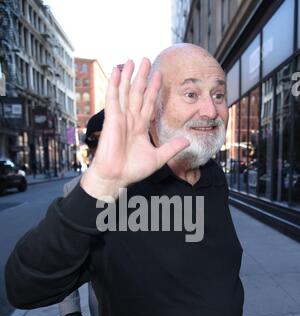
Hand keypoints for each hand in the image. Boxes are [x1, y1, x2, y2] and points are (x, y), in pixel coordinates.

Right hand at [80, 58, 189, 199]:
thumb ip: (171, 148)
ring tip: (132, 60)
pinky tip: (117, 71)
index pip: (149, 103)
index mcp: (140, 127)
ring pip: (126, 92)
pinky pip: (113, 98)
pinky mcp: (111, 119)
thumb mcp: (158, 158)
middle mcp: (131, 120)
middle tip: (146, 60)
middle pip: (138, 93)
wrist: (116, 177)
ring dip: (129, 77)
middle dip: (142, 77)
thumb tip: (187, 141)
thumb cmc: (133, 170)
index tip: (159, 76)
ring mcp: (121, 118)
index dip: (154, 89)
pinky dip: (115, 84)